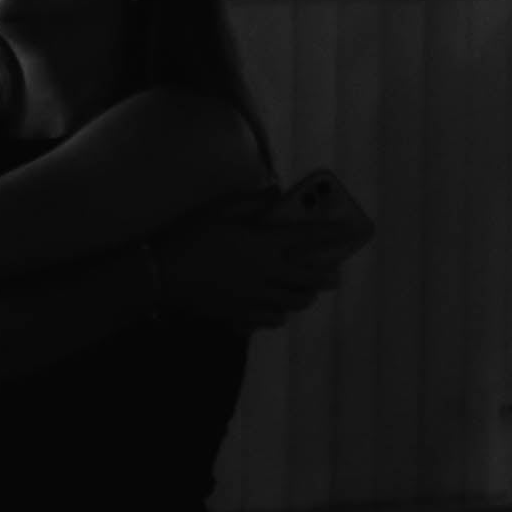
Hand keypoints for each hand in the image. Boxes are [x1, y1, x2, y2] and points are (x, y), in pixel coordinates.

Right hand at [153, 193, 364, 330]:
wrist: (161, 275)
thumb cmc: (189, 237)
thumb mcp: (218, 211)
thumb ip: (251, 202)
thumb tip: (274, 191)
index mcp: (264, 245)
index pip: (308, 238)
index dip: (333, 234)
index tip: (350, 233)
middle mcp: (267, 273)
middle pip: (309, 278)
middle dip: (327, 276)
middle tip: (335, 274)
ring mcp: (255, 297)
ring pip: (294, 302)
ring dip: (306, 296)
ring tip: (308, 292)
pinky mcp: (241, 314)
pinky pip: (270, 320)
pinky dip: (279, 315)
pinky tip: (276, 310)